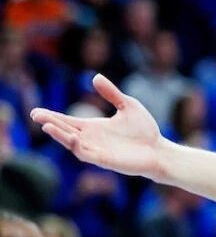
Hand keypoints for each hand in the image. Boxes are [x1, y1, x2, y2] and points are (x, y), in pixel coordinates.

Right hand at [31, 75, 164, 178]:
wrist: (159, 149)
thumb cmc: (144, 130)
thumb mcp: (128, 106)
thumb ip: (112, 93)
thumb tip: (95, 77)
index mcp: (93, 127)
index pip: (68, 121)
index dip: (52, 117)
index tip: (36, 112)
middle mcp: (91, 139)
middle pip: (65, 131)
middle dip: (50, 124)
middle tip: (35, 115)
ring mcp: (97, 150)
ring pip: (72, 144)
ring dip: (60, 135)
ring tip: (47, 126)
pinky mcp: (105, 160)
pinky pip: (87, 154)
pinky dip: (77, 147)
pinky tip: (71, 138)